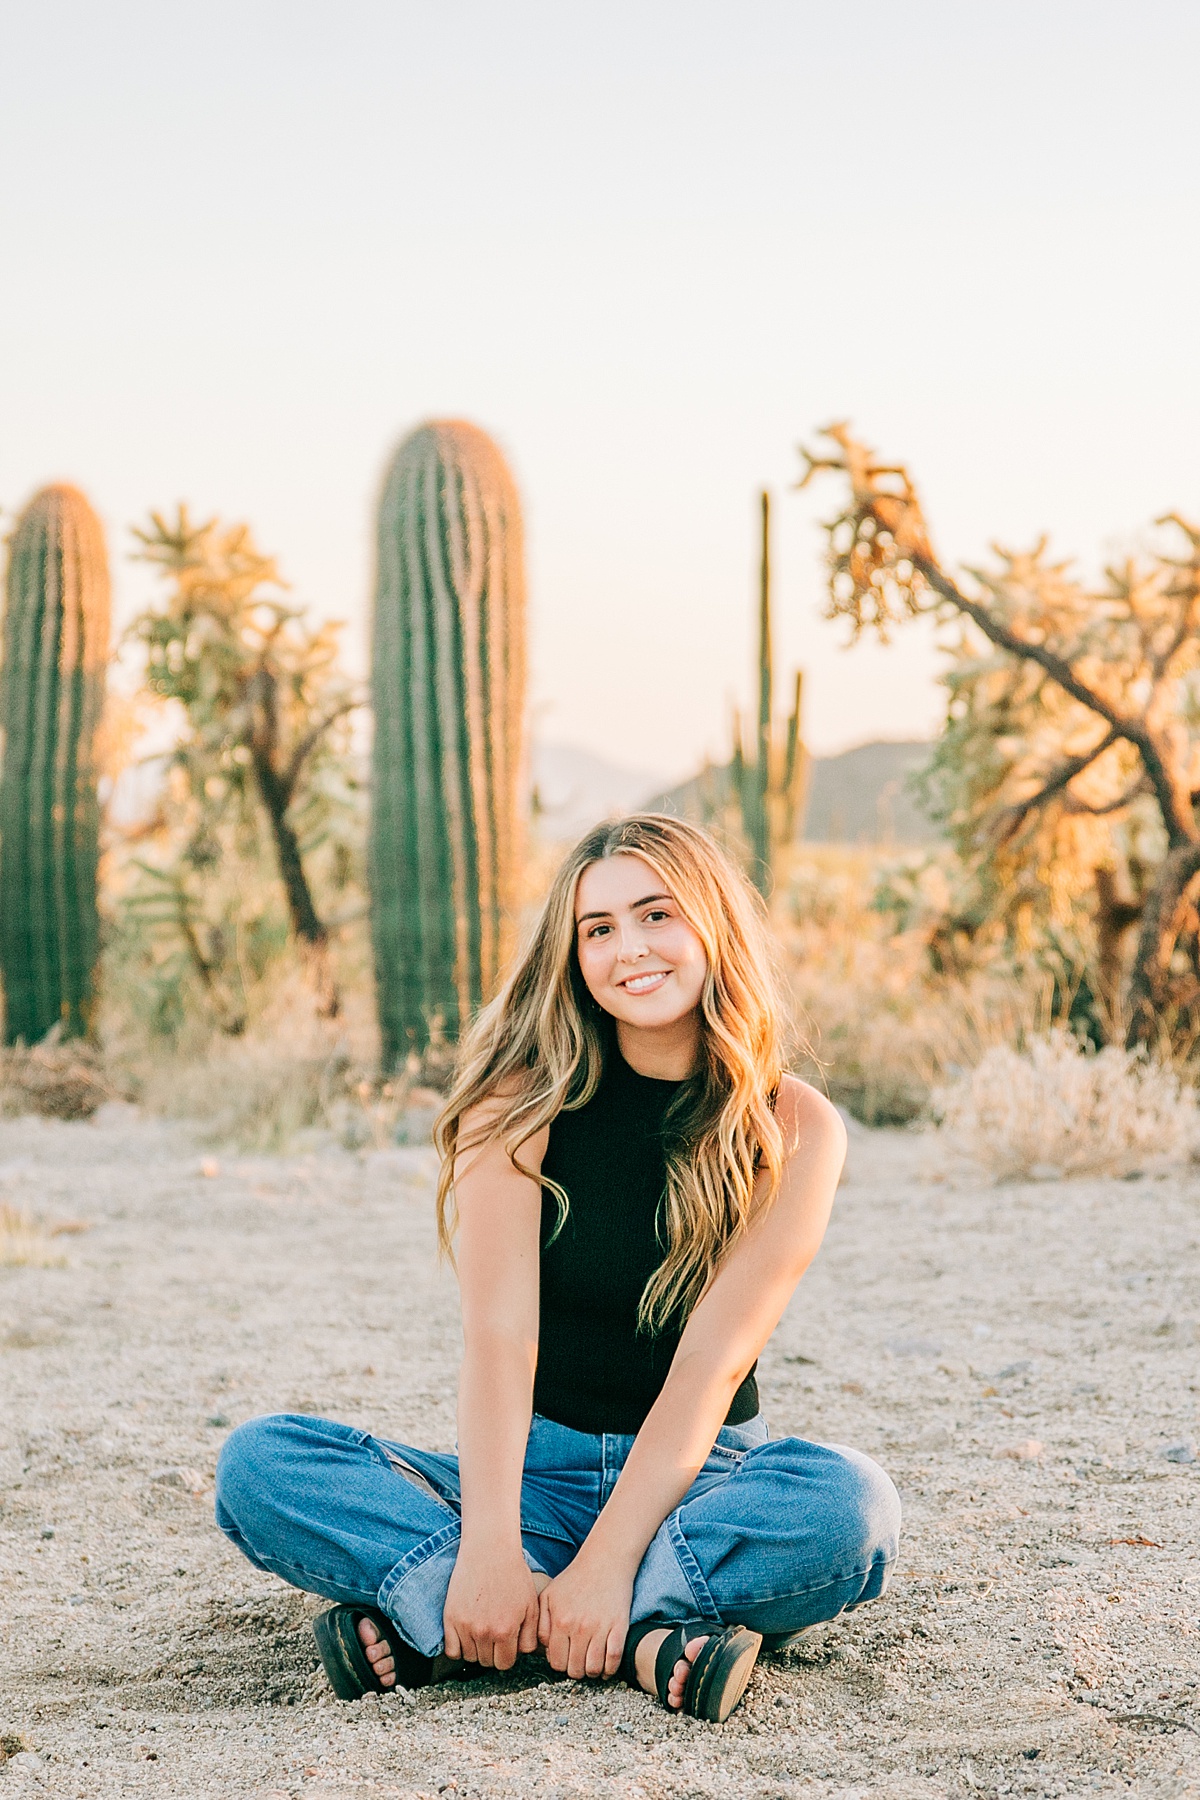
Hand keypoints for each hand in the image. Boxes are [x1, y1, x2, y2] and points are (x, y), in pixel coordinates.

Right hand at [443, 1545, 540, 1669]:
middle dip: (492, 1652)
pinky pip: (451, 1651)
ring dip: (476, 1649)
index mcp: (506, 1630)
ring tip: (482, 1630)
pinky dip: (458, 1647)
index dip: (506, 1655)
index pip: (504, 1664)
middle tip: (494, 1633)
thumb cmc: (513, 1574)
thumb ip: (530, 1635)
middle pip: (486, 1662)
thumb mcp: (531, 1605)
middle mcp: (484, 1632)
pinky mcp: (450, 1618)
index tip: (505, 1644)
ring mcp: (465, 1626)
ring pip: (470, 1657)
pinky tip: (466, 1635)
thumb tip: (522, 1654)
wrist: (489, 1551)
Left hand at [537, 1551, 632, 1679]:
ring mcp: (600, 1628)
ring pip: (594, 1669)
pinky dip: (610, 1669)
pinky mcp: (619, 1626)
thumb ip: (541, 1624)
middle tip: (578, 1661)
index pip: (556, 1662)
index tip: (565, 1658)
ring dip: (592, 1671)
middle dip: (576, 1669)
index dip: (560, 1664)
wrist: (605, 1562)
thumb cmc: (575, 1579)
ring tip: (591, 1663)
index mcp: (560, 1621)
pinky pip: (614, 1659)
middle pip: (575, 1670)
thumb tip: (544, 1650)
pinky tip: (606, 1665)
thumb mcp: (549, 1596)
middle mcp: (579, 1627)